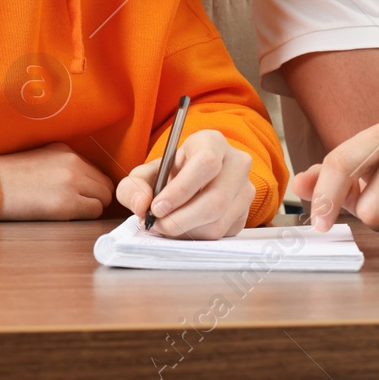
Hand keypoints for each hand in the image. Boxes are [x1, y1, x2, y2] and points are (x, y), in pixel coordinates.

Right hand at [0, 143, 113, 220]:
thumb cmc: (9, 177)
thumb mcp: (42, 159)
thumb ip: (65, 166)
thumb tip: (86, 182)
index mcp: (67, 151)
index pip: (97, 171)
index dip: (92, 187)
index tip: (81, 195)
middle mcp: (74, 164)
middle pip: (105, 185)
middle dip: (96, 197)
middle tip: (78, 206)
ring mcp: (72, 183)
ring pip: (103, 198)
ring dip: (91, 207)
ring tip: (69, 211)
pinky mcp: (67, 204)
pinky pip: (94, 211)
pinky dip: (84, 216)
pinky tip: (65, 215)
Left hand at [116, 129, 253, 239]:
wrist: (191, 181)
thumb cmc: (169, 174)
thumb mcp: (146, 174)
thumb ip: (134, 187)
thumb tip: (142, 206)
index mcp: (213, 142)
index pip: (206, 164)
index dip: (180, 190)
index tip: (157, 207)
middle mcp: (236, 163)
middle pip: (216, 200)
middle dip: (181, 219)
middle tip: (158, 224)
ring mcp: (245, 190)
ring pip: (219, 221)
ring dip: (186, 231)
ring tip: (166, 226)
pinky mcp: (244, 213)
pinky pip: (222, 234)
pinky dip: (197, 237)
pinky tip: (183, 228)